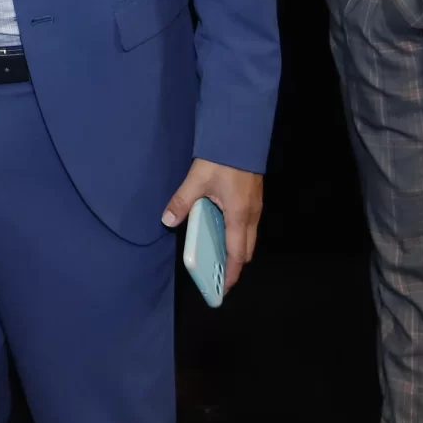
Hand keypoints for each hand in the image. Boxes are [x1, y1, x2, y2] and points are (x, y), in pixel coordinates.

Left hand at [162, 158, 264, 294]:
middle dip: (233, 264)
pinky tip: (221, 230)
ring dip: (235, 249)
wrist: (241, 135)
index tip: (222, 288)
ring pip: (249, 237)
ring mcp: (255, 206)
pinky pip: (248, 225)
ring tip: (216, 255)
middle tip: (217, 273)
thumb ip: (182, 201)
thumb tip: (167, 220)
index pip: (237, 254)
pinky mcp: (254, 198)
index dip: (230, 273)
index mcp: (239, 216)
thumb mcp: (197, 180)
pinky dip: (237, 235)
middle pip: (246, 250)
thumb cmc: (222, 159)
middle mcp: (251, 215)